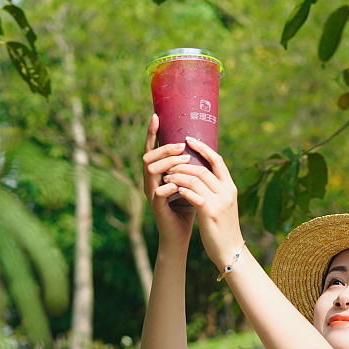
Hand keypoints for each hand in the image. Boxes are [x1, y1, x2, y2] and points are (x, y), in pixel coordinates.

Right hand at [142, 115, 194, 247]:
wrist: (182, 233)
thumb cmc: (187, 205)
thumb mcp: (189, 180)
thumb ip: (190, 164)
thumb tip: (201, 143)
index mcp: (157, 173)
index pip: (151, 148)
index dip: (152, 133)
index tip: (156, 116)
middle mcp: (150, 181)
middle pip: (147, 156)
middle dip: (165, 149)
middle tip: (182, 147)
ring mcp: (151, 193)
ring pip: (150, 170)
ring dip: (168, 163)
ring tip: (185, 162)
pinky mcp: (157, 207)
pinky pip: (158, 192)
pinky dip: (169, 186)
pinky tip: (178, 185)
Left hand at [163, 136, 243, 270]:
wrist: (230, 251)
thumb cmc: (223, 229)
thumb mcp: (223, 206)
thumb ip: (215, 190)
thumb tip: (201, 176)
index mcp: (230, 187)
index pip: (217, 160)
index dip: (203, 148)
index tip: (189, 139)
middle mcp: (227, 191)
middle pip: (203, 168)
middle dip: (183, 164)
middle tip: (169, 165)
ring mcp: (220, 201)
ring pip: (195, 179)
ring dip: (178, 176)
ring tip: (167, 177)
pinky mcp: (210, 212)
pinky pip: (193, 194)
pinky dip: (181, 189)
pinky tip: (173, 190)